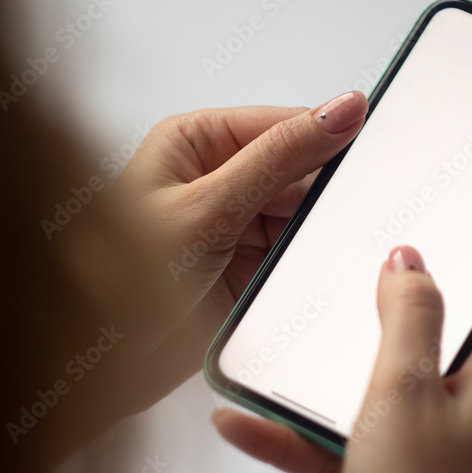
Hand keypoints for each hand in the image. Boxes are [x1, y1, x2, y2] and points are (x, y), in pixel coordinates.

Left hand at [109, 91, 367, 410]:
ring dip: (313, 238)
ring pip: (300, 220)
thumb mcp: (207, 206)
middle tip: (355, 213)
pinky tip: (312, 277)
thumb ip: (279, 158)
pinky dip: (306, 270)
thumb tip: (339, 110)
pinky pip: (294, 260)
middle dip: (321, 198)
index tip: (375, 147)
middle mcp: (216, 180)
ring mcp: (233, 228)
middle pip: (297, 174)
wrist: (97, 363)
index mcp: (197, 142)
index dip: (328, 136)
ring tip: (318, 253)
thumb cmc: (117, 276)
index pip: (283, 125)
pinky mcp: (246, 271)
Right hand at [212, 246, 471, 472]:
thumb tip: (413, 263)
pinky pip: (361, 436)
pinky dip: (315, 428)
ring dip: (345, 371)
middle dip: (407, 310)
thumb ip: (410, 318)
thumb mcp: (403, 393)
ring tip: (301, 352)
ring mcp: (448, 444)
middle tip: (369, 282)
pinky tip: (254, 423)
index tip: (462, 232)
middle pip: (456, 336)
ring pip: (397, 387)